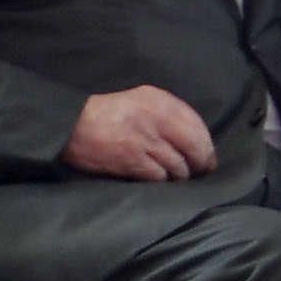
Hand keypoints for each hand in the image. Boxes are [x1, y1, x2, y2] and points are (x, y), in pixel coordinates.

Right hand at [66, 84, 215, 180]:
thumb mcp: (142, 100)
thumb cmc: (110, 113)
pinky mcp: (132, 161)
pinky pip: (159, 177)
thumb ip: (169, 113)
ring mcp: (144, 141)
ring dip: (179, 175)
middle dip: (200, 163)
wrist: (72, 125)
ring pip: (178, 166)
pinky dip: (161, 181)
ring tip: (175, 176)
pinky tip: (157, 179)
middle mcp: (156, 119)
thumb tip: (197, 138)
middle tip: (198, 171)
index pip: (198, 125)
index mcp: (159, 101)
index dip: (207, 146)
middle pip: (195, 147)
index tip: (208, 158)